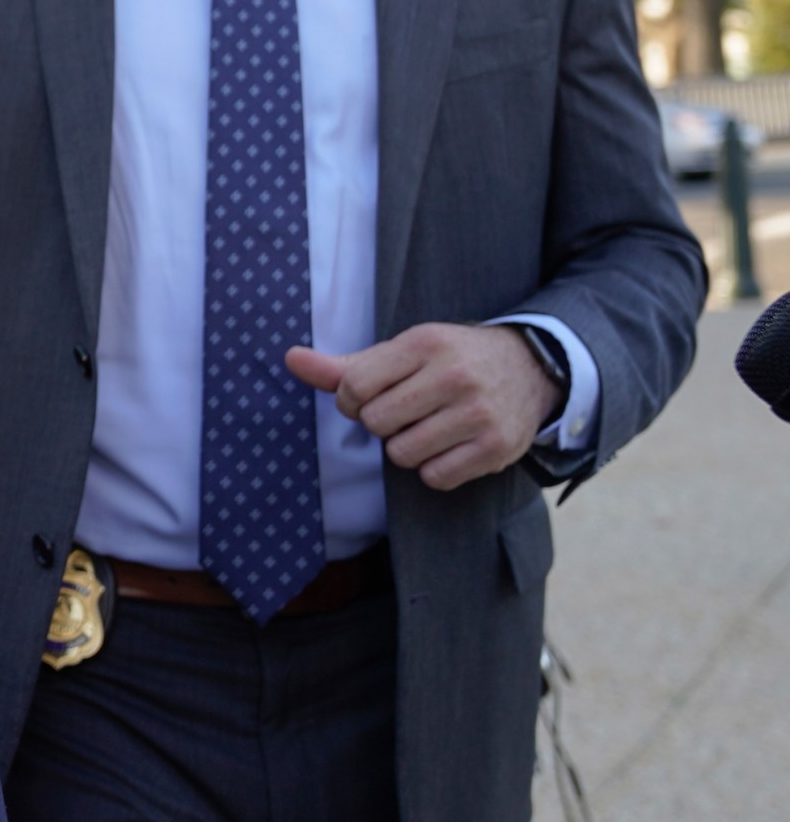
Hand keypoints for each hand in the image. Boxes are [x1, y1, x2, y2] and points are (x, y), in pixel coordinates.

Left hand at [286, 324, 561, 491]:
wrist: (530, 368)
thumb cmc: (449, 360)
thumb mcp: (402, 352)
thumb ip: (344, 365)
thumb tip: (290, 359)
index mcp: (424, 344)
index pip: (354, 386)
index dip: (351, 401)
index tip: (369, 397)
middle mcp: (454, 376)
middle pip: (376, 423)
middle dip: (381, 424)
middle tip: (405, 411)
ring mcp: (479, 413)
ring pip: (403, 454)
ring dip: (406, 448)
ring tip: (428, 427)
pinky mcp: (497, 448)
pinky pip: (435, 477)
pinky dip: (434, 469)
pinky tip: (450, 446)